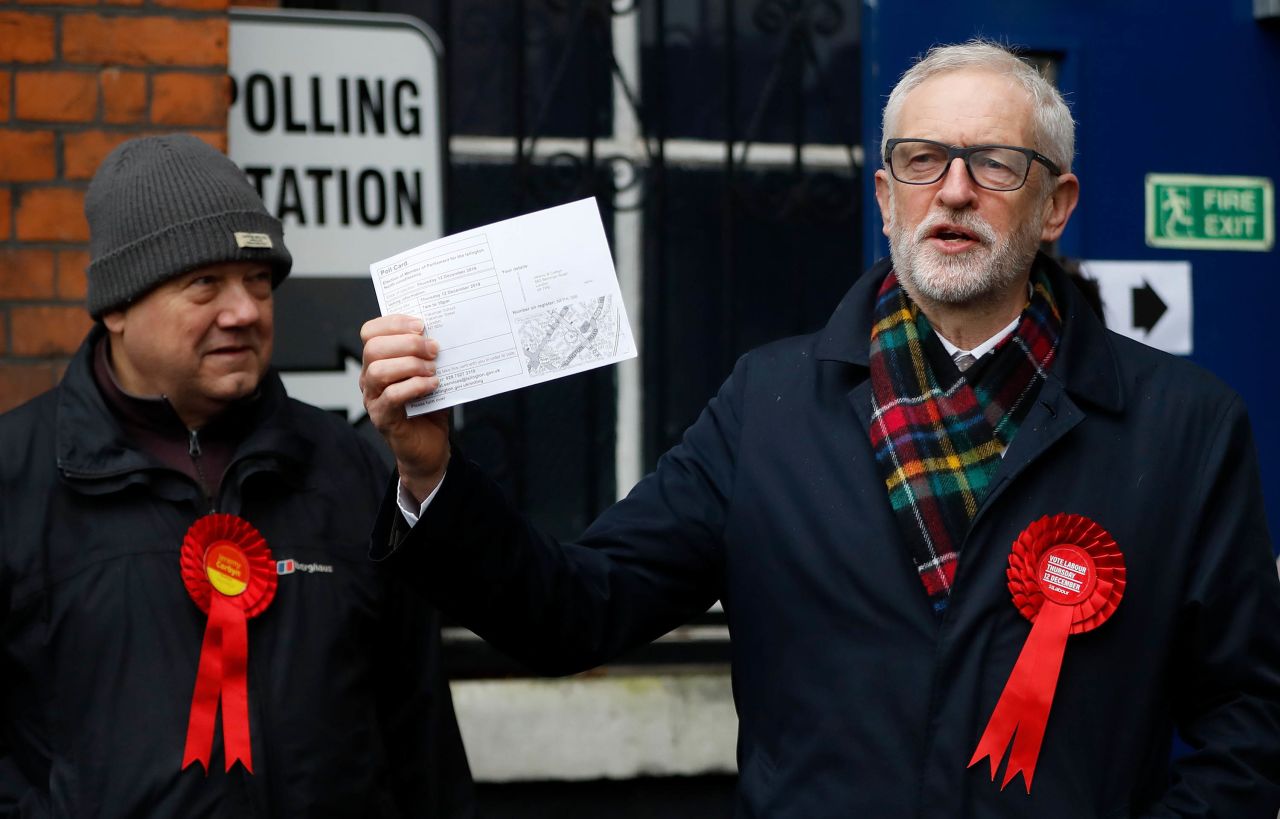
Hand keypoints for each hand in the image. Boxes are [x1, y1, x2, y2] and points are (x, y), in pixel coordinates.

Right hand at [360, 315, 449, 502]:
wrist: (431, 447)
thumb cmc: (430, 406)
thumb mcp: (431, 373)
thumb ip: (431, 354)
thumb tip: (445, 333)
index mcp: (379, 361)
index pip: (371, 332)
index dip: (393, 323)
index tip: (421, 324)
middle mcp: (370, 377)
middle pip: (374, 348)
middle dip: (407, 343)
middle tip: (434, 349)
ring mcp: (373, 398)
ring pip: (378, 370)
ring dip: (410, 365)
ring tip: (433, 369)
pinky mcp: (383, 418)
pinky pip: (392, 396)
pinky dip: (414, 386)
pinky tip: (433, 385)